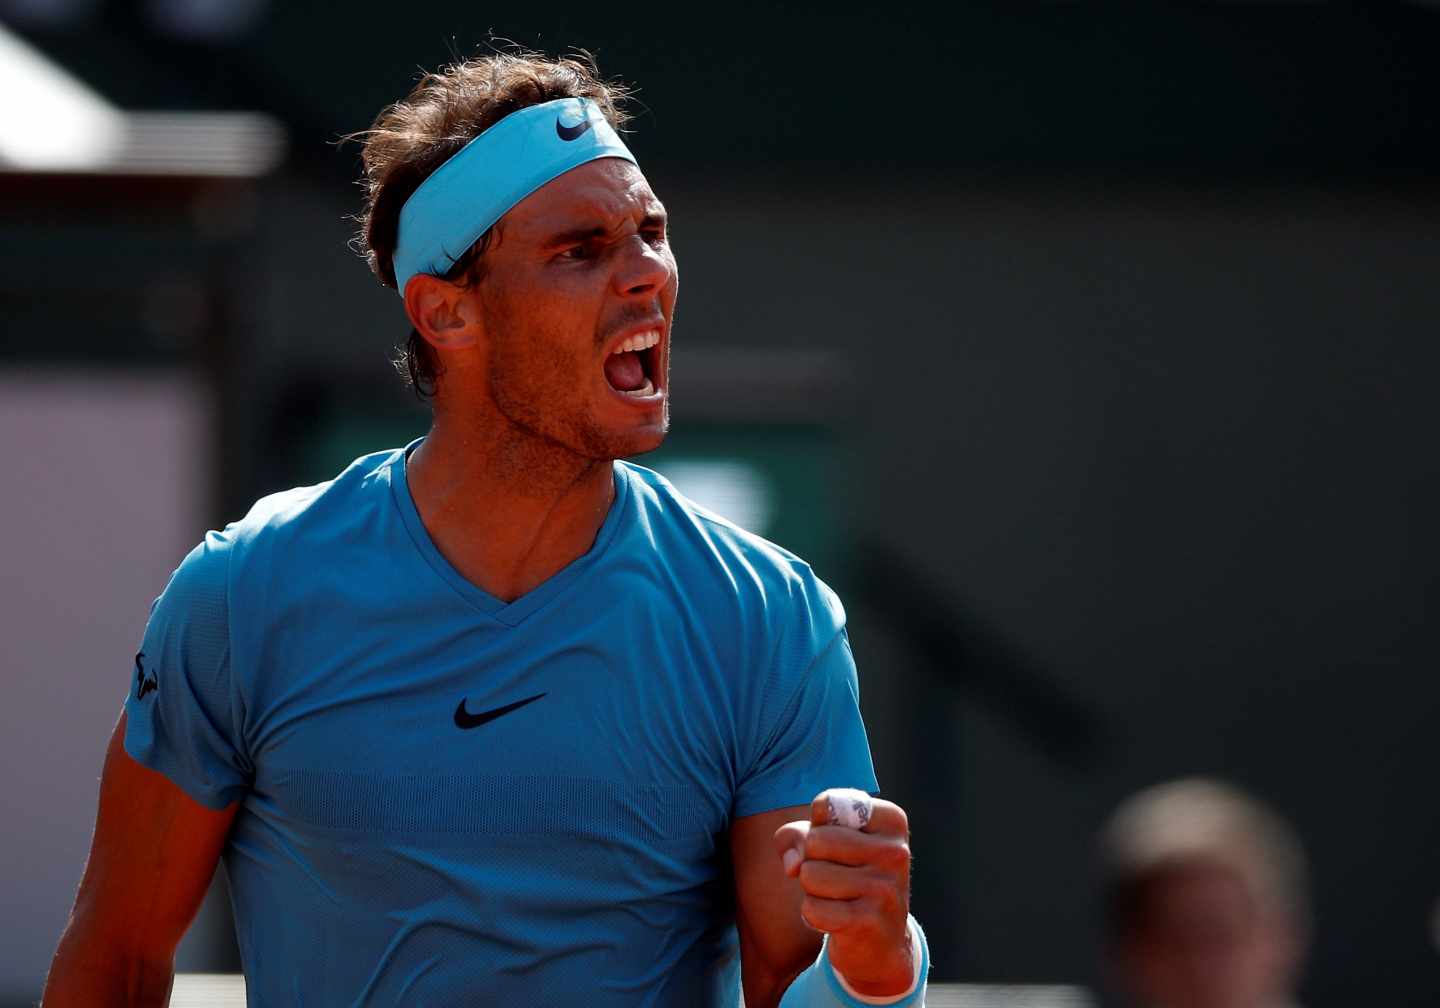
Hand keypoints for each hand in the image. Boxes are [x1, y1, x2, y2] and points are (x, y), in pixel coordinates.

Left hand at [773, 789, 913, 997]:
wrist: (880, 942)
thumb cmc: (847, 877)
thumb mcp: (823, 845)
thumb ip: (795, 836)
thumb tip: (793, 866)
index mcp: (891, 821)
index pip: (827, 803)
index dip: (817, 826)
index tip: (839, 844)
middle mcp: (895, 851)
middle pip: (816, 839)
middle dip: (812, 860)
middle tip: (835, 876)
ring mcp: (885, 887)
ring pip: (809, 874)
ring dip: (812, 890)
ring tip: (837, 897)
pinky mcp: (869, 921)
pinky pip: (812, 908)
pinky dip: (813, 915)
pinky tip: (836, 919)